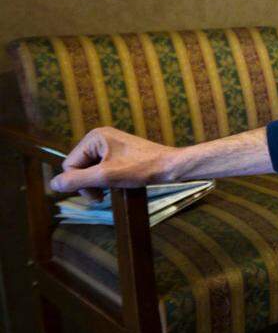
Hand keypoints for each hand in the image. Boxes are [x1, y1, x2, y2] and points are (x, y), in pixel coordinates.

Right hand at [50, 127, 177, 200]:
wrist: (170, 167)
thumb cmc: (142, 168)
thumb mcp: (106, 176)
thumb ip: (78, 180)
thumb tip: (53, 184)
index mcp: (94, 137)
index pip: (69, 165)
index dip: (79, 183)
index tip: (98, 194)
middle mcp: (100, 137)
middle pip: (78, 167)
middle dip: (88, 183)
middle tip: (104, 195)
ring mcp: (110, 145)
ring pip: (89, 170)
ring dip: (97, 183)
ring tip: (111, 190)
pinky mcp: (118, 154)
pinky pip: (101, 169)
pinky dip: (106, 180)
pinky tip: (117, 184)